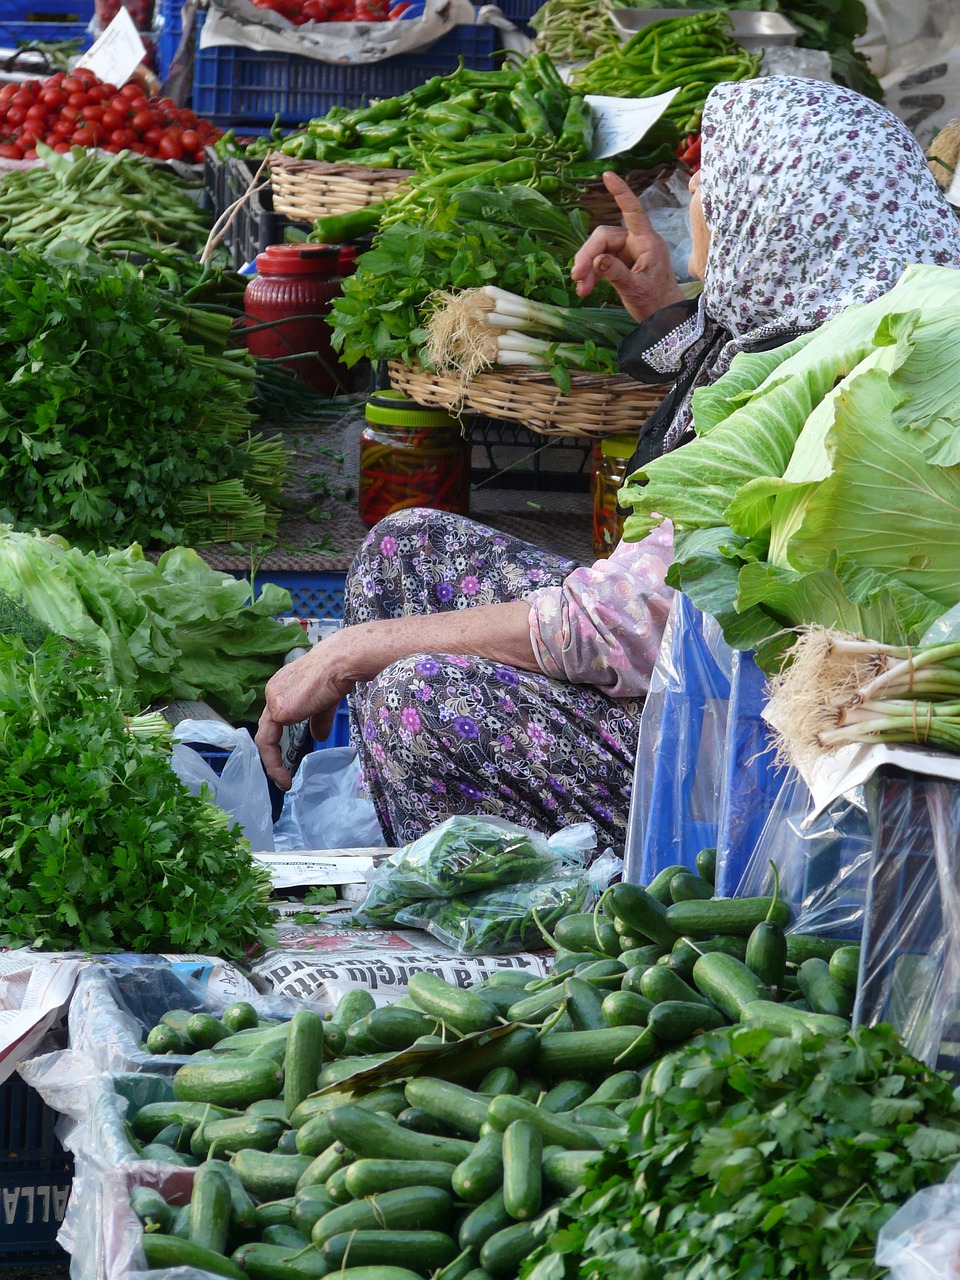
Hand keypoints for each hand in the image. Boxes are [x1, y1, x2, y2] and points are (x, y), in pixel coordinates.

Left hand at [256, 641, 354, 789]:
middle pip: (267, 728)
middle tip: (282, 776)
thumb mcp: (325, 703)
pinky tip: (284, 774)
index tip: (288, 757)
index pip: (275, 718)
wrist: (340, 664)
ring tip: (282, 781)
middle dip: (272, 755)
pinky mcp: (278, 710)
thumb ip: (318, 720)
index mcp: (282, 687)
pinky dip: (274, 761)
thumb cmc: (337, 675)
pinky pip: (269, 741)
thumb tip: (319, 738)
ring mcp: (273, 700)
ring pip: (265, 737)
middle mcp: (273, 692)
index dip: (279, 739)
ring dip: (272, 763)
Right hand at [570, 171, 683, 322]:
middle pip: (603, 236)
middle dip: (587, 255)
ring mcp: (627, 253)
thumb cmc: (657, 303)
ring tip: (581, 289)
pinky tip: (585, 288)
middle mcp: (636, 242)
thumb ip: (616, 274)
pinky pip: (599, 262)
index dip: (621, 193)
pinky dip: (590, 274)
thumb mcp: (637, 289)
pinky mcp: (619, 264)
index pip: (633, 211)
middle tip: (576, 276)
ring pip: (598, 250)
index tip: (608, 176)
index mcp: (647, 242)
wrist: (663, 319)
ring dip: (586, 268)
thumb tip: (596, 260)